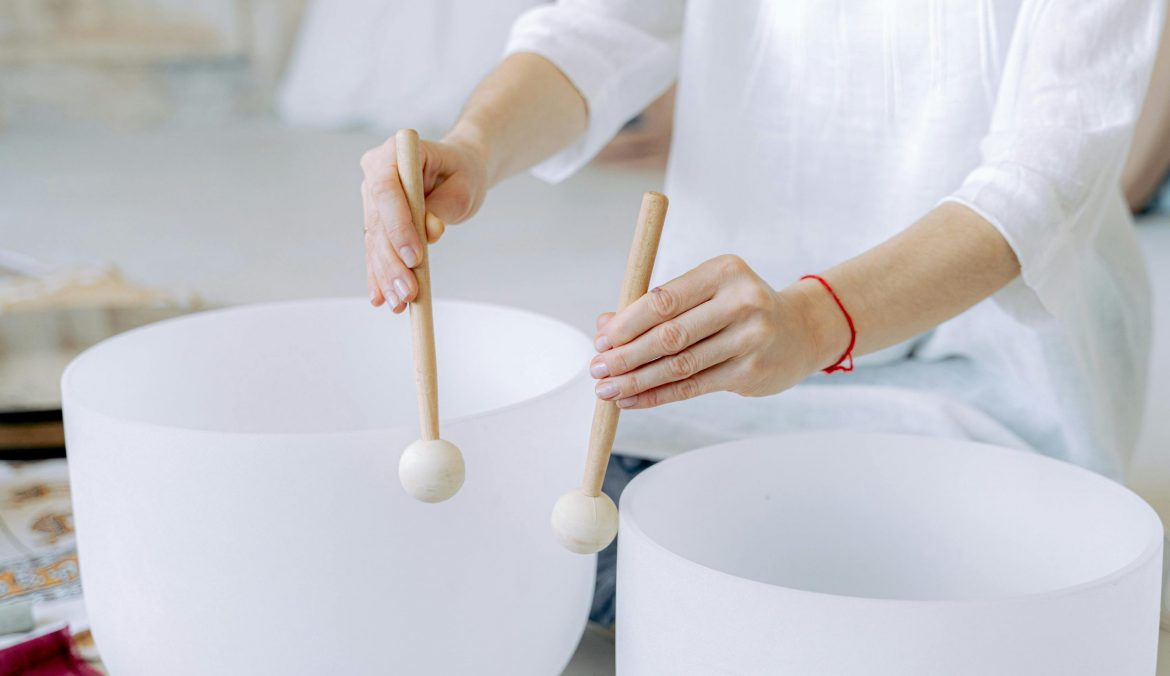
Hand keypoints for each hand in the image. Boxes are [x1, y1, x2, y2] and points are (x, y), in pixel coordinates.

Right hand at [360, 134, 486, 311]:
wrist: (456, 169)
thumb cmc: (462, 172)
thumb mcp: (464, 185)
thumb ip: (445, 206)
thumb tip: (430, 232)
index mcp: (395, 153)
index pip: (386, 189)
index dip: (397, 224)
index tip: (416, 255)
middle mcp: (374, 174)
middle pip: (377, 222)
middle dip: (392, 261)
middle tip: (409, 292)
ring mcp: (371, 199)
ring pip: (375, 241)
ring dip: (386, 275)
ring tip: (400, 303)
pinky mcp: (375, 221)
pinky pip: (376, 250)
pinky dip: (380, 275)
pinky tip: (382, 298)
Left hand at [589, 255, 845, 408]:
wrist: (800, 332)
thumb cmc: (737, 308)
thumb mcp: (703, 294)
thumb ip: (655, 307)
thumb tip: (603, 326)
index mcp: (723, 271)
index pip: (664, 299)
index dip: (627, 323)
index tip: (602, 340)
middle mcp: (742, 301)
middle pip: (670, 335)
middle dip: (626, 355)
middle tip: (598, 368)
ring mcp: (750, 338)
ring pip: (679, 365)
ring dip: (636, 380)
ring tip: (607, 389)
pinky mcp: (751, 371)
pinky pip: (693, 386)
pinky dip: (657, 395)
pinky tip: (632, 400)